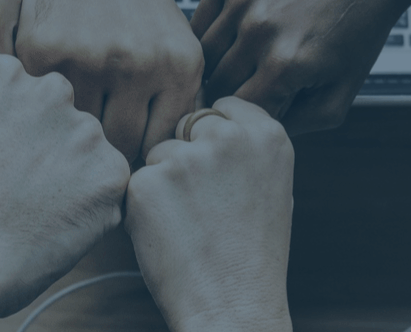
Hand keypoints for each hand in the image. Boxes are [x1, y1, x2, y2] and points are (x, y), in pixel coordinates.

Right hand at [0, 55, 128, 330]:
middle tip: (22, 189)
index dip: (17, 132)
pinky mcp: (111, 172)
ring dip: (74, 177)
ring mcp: (85, 131)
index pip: (29, 94)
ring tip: (36, 211)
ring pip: (89, 152)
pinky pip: (108, 187)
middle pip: (63, 118)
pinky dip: (91, 208)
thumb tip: (17, 121)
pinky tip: (55, 225)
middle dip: (51, 148)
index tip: (1, 159)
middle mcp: (51, 90)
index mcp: (6, 75)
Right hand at [16, 0, 202, 163]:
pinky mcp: (42, 52)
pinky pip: (41, 105)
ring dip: (69, 136)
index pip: (159, 147)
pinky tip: (44, 102)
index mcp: (178, 68)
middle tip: (91, 159)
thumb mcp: (177, 47)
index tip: (125, 165)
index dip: (141, 163)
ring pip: (76, 132)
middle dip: (105, 157)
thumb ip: (176, 104)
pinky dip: (41, 109)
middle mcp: (137, 66)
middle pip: (118, 148)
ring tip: (66, 137)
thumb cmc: (137, 3)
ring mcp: (87, 59)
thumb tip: (164, 171)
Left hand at [126, 97, 294, 331]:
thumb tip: (214, 123)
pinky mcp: (147, 182)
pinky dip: (145, 206)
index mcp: (266, 134)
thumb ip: (247, 149)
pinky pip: (137, 182)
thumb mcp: (273, 187)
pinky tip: (170, 234)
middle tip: (204, 204)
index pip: (222, 106)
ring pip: (158, 153)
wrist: (233, 303)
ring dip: (164, 181)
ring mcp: (185, 158)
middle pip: (187, 125)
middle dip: (187, 154)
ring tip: (190, 224)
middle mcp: (227, 137)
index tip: (217, 166)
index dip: (213, 136)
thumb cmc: (253, 255)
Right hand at [191, 0, 410, 135]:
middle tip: (247, 91)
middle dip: (230, 95)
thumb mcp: (341, 94)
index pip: (239, 114)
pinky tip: (235, 37)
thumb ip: (298, 125)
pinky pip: (201, 20)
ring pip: (203, 54)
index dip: (246, 120)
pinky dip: (211, 34)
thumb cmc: (358, 31)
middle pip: (216, 85)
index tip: (255, 114)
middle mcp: (259, 30)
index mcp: (286, 66)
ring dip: (216, 66)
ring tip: (241, 66)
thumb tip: (252, 134)